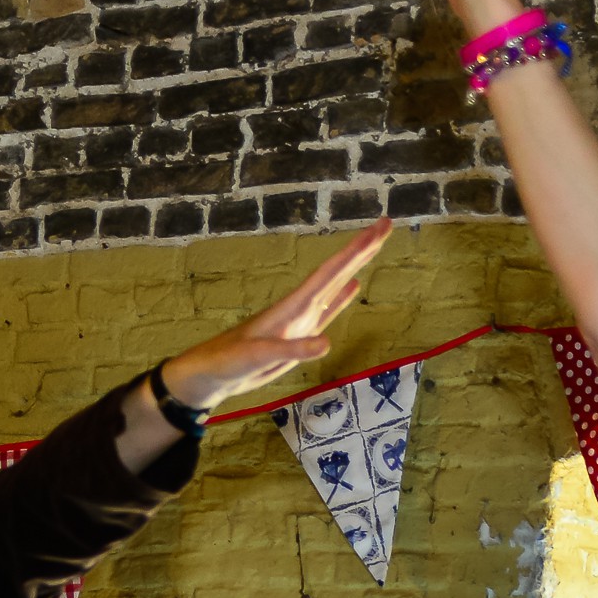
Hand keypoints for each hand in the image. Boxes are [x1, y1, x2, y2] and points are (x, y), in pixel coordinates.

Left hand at [155, 219, 394, 413]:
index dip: (355, 251)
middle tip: (386, 224)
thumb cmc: (229, 362)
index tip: (379, 228)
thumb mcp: (258, 358)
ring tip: (374, 247)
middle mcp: (300, 308)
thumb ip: (292, 350)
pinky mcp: (299, 338)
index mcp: (292, 307)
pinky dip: (341, 300)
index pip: (330, 272)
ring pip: (334, 287)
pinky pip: (326, 313)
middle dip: (361, 249)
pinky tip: (353, 288)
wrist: (212, 373)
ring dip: (355, 268)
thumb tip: (327, 343)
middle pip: (336, 272)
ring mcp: (301, 321)